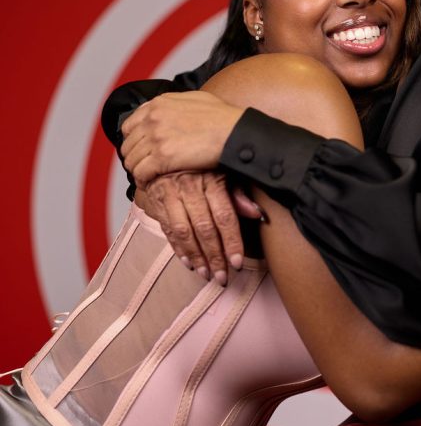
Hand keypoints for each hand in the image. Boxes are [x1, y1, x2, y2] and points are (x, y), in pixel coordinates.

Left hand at [121, 91, 242, 186]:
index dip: (134, 140)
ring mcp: (156, 137)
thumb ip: (176, 103)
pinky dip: (143, 181)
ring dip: (138, 170)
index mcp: (159, 103)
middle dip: (134, 157)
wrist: (235, 132)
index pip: (130, 125)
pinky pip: (140, 173)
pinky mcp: (162, 157)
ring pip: (131, 160)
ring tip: (147, 177)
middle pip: (128, 144)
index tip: (141, 150)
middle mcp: (153, 118)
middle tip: (144, 166)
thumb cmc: (223, 117)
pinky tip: (150, 183)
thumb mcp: (196, 98)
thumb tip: (169, 110)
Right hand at [139, 171, 262, 283]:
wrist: (167, 148)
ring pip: (184, 232)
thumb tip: (258, 214)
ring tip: (206, 274)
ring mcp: (171, 195)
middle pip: (204, 228)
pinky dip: (178, 248)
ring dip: (196, 256)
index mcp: (212, 179)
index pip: (225, 216)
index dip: (232, 242)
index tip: (237, 262)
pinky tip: (189, 263)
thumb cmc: (204, 162)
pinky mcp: (157, 202)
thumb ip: (239, 194)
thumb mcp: (225, 171)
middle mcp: (190, 187)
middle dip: (215, 256)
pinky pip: (168, 229)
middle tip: (223, 277)